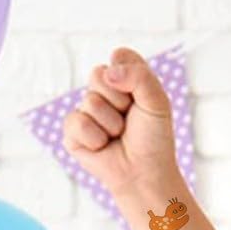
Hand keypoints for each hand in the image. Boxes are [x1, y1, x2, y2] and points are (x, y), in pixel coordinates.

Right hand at [62, 45, 178, 198]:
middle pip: (98, 73)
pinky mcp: (72, 131)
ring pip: (90, 101)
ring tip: (118, 136)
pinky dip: (96, 138)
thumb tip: (109, 72)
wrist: (146, 174)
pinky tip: (103, 146)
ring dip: (111, 123)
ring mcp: (86, 110)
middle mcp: (103, 92)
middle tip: (129, 120)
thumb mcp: (158, 103)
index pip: (120, 56)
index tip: (141, 97)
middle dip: (119, 100)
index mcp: (125, 80)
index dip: (130, 75)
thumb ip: (140, 77)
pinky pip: (77, 122)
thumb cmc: (154, 140)